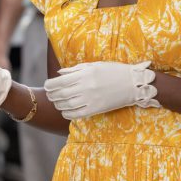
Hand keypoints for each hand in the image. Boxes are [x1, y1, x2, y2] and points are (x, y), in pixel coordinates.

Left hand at [43, 60, 157, 119]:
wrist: (133, 83)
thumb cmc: (113, 71)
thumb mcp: (94, 66)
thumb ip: (75, 70)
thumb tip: (59, 73)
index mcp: (84, 74)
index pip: (59, 82)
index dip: (50, 85)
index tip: (47, 86)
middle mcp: (86, 87)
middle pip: (60, 94)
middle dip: (52, 95)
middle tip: (50, 95)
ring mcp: (91, 99)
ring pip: (66, 105)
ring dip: (58, 105)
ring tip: (57, 103)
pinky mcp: (96, 109)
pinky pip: (76, 114)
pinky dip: (67, 114)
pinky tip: (66, 111)